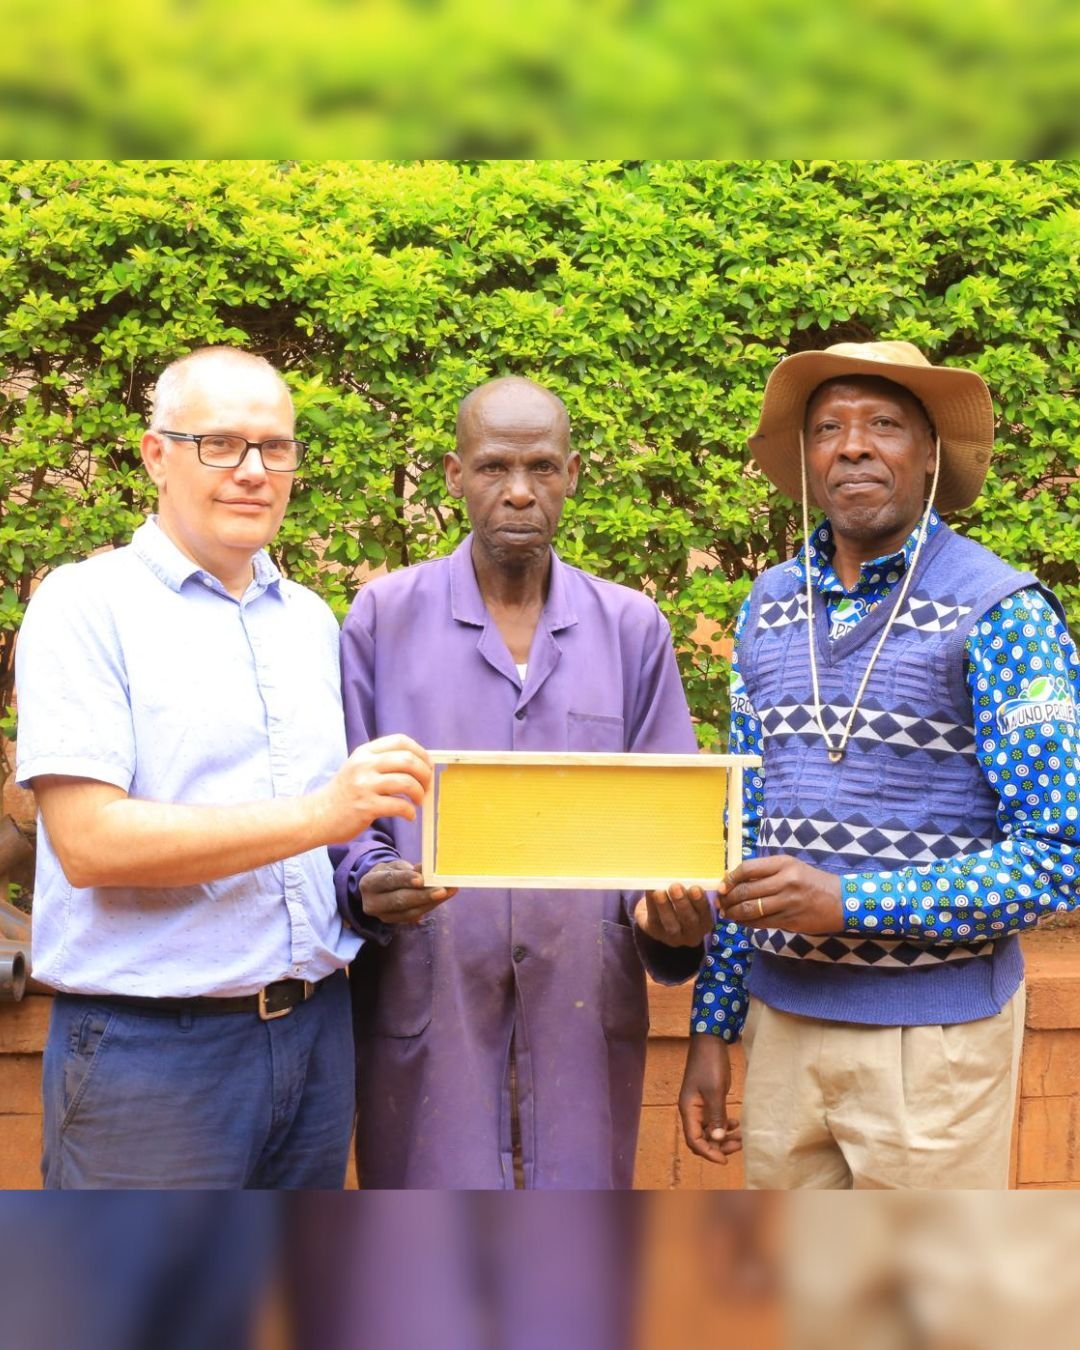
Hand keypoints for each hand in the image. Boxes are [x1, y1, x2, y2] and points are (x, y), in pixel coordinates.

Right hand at [318, 734, 432, 842]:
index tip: (427, 764)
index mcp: (364, 752)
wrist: (318, 815)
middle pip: (408, 760)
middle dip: (424, 773)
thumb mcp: (358, 767)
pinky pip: (400, 806)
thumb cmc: (344, 793)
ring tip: (418, 801)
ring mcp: (364, 785)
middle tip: (426, 786)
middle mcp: (364, 765)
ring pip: (407, 783)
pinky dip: (410, 812)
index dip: (420, 752)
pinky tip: (409, 815)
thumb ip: (381, 761)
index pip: (400, 741)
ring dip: (420, 793)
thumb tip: (417, 763)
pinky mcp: (366, 807)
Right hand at [360, 860, 456, 924]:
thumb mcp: (394, 866)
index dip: (404, 880)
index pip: (387, 881)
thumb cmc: (387, 873)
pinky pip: (415, 916)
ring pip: (410, 911)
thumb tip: (427, 870)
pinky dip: (430, 906)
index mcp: (369, 883)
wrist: (376, 889)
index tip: (421, 879)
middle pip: (399, 900)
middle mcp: (372, 903)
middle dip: (423, 896)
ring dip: (432, 902)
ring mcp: (383, 916)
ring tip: (450, 891)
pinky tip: (444, 897)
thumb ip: (409, 869)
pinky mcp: (394, 922)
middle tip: (442, 890)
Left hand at [633, 884, 713, 946]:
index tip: (695, 888)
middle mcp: (691, 932)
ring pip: (670, 923)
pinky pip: (653, 919)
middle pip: (689, 920)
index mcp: (705, 922)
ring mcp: (673, 936)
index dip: (700, 902)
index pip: (706, 913)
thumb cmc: (682, 900)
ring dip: (664, 906)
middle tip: (675, 887)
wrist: (659, 913)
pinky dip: (651, 904)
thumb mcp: (692, 897)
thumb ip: (694, 887)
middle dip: (682, 903)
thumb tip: (690, 872)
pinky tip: (649, 891)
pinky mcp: (655, 932)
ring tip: (659, 892)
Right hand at [679, 1033, 741, 1164]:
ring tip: (740, 1137)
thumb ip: (716, 1116)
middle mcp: (691, 1110)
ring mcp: (699, 1105)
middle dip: (718, 1146)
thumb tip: (718, 1139)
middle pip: (701, 1138)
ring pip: (709, 1130)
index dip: (708, 1153)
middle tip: (738, 1146)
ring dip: (723, 1136)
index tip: (725, 1160)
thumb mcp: (715, 1091)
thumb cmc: (710, 1065)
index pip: (694, 1140)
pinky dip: (724, 1125)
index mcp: (688, 1109)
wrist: (710, 1042)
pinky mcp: (707, 1099)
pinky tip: (735, 1123)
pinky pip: (714, 1120)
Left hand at [716, 855, 841, 933]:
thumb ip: (766, 872)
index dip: (730, 878)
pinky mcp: (790, 920)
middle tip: (720, 903)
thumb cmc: (811, 882)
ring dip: (734, 913)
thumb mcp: (791, 868)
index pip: (748, 869)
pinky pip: (762, 923)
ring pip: (752, 909)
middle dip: (728, 899)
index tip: (721, 886)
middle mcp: (785, 881)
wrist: (841, 901)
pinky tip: (741, 922)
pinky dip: (747, 923)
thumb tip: (735, 880)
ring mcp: (788, 902)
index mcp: (784, 864)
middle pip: (746, 890)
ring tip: (727, 914)